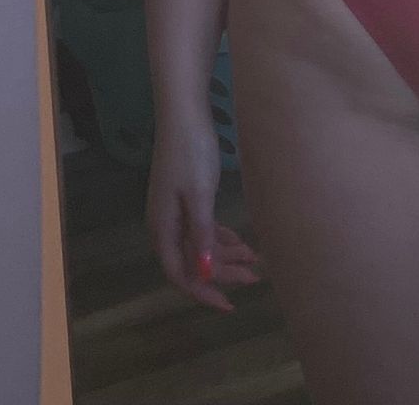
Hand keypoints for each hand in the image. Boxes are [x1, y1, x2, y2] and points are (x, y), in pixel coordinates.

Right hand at [146, 114, 262, 312]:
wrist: (184, 113)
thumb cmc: (191, 152)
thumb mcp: (199, 195)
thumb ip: (200, 234)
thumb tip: (202, 272)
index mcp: (163, 227)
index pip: (179, 273)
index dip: (202, 292)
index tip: (229, 304)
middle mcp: (165, 223)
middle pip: (192, 260)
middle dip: (222, 273)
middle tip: (255, 279)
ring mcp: (175, 209)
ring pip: (200, 243)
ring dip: (226, 254)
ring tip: (255, 261)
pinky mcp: (187, 195)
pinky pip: (202, 227)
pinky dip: (221, 236)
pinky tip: (240, 241)